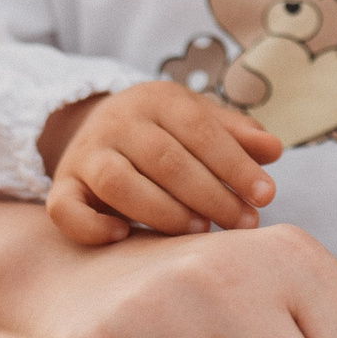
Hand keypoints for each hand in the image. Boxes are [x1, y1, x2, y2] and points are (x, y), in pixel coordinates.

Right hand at [42, 84, 282, 243]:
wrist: (94, 127)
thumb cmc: (165, 132)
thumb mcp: (200, 121)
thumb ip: (236, 134)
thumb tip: (273, 149)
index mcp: (157, 99)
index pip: (200, 130)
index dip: (235, 165)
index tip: (266, 196)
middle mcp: (117, 122)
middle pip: (165, 159)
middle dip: (210, 194)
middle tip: (243, 223)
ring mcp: (85, 155)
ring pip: (118, 183)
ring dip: (163, 211)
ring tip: (200, 230)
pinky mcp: (63, 187)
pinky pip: (65, 209)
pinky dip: (92, 226)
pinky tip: (125, 238)